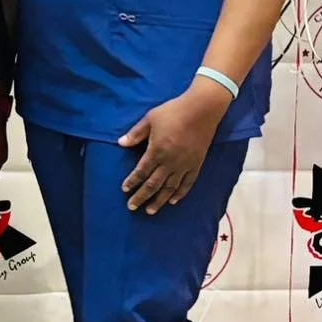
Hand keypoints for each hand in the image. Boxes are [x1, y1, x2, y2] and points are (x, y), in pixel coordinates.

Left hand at [117, 83, 229, 212]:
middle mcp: (169, 162)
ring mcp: (184, 165)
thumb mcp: (150, 119)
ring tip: (150, 211)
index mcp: (156, 151)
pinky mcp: (196, 164)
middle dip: (141, 197)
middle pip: (153, 184)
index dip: (132, 182)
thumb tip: (120, 143)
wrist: (201, 110)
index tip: (124, 190)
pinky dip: (180, 193)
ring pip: (170, 188)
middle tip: (132, 207)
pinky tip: (174, 201)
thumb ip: (136, 133)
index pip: (141, 171)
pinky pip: (187, 183)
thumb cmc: (173, 112)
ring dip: (159, 200)